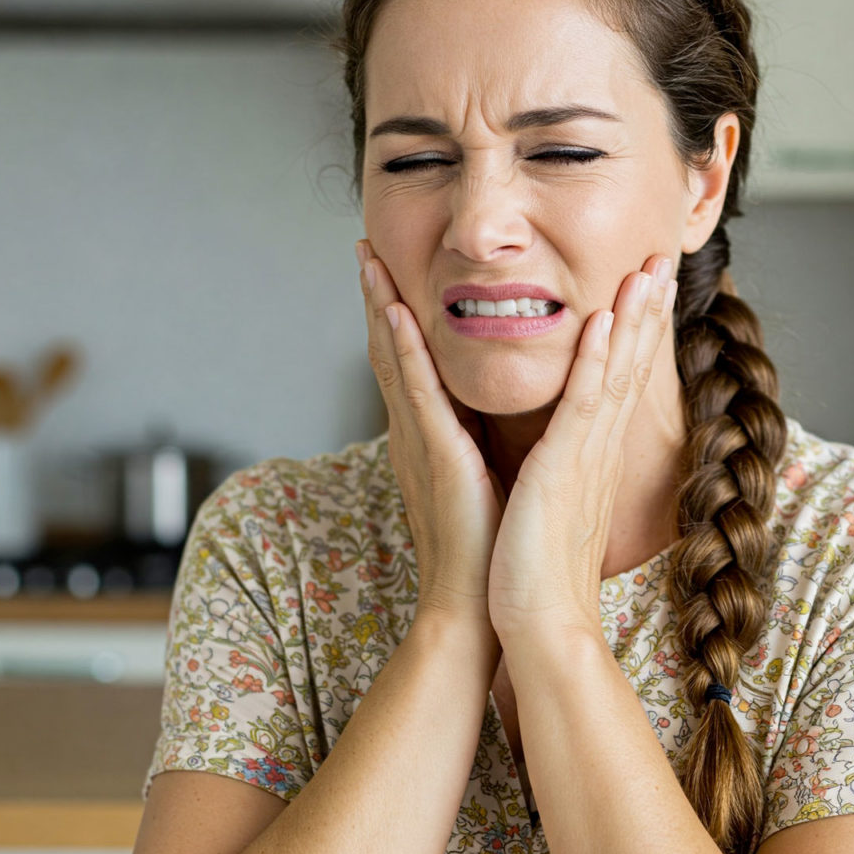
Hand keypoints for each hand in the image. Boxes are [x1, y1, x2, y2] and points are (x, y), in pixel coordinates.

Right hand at [356, 239, 505, 627]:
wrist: (479, 607)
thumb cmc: (488, 548)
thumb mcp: (482, 480)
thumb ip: (474, 446)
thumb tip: (483, 421)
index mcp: (431, 439)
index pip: (409, 365)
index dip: (397, 317)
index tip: (390, 273)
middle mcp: (415, 435)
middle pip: (391, 351)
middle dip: (376, 296)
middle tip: (365, 246)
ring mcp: (420, 444)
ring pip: (395, 360)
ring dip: (380, 306)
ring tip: (368, 258)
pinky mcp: (436, 457)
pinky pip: (417, 393)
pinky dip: (403, 350)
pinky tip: (393, 311)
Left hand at [486, 254, 677, 640]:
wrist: (540, 623)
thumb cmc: (538, 571)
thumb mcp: (552, 506)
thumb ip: (559, 473)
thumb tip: (554, 456)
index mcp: (590, 457)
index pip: (616, 381)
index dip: (634, 334)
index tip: (644, 292)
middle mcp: (598, 450)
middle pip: (628, 367)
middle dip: (647, 312)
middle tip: (663, 262)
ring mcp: (586, 457)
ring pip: (615, 372)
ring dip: (634, 318)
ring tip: (651, 270)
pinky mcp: (566, 469)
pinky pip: (585, 403)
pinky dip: (598, 359)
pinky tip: (607, 319)